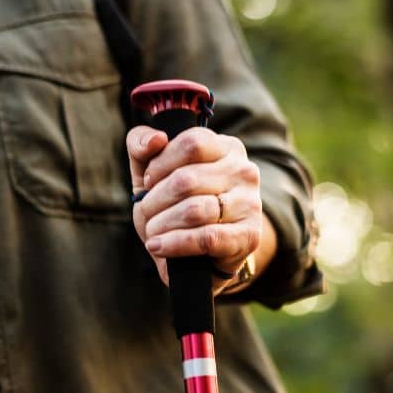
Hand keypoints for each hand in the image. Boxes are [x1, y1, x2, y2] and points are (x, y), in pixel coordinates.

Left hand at [127, 126, 262, 294]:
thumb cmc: (175, 205)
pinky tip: (158, 247)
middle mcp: (244, 171)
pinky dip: (174, 243)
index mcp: (226, 147)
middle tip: (147, 212)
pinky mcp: (249, 236)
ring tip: (152, 232)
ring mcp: (250, 204)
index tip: (149, 181)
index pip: (191, 144)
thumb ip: (141, 145)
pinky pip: (206, 237)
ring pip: (194, 210)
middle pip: (187, 180)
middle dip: (155, 200)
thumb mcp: (153, 172)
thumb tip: (156, 139)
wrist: (201, 254)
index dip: (161, 164)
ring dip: (161, 224)